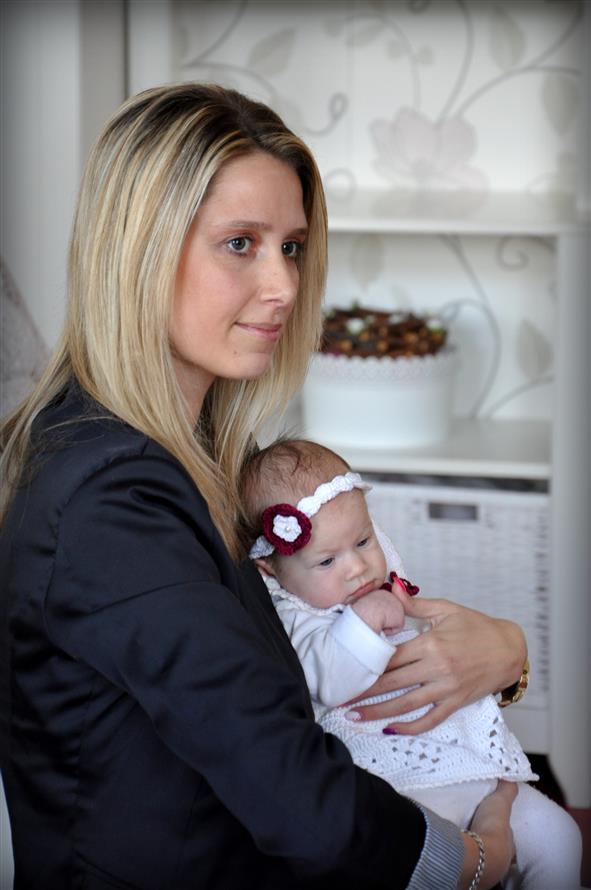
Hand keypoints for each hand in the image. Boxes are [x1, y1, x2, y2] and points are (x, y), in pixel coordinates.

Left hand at [346, 590, 526, 732]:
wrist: (510, 649)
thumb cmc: (478, 627)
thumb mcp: (446, 610)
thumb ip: (415, 604)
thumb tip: (392, 587)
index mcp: (431, 643)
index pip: (391, 656)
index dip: (367, 663)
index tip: (347, 668)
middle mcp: (437, 668)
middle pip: (393, 682)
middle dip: (364, 691)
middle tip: (340, 697)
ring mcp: (447, 688)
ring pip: (406, 704)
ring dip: (378, 711)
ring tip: (355, 715)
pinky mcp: (456, 702)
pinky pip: (430, 719)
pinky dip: (410, 727)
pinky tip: (391, 728)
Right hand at [459, 781, 516, 889]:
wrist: (476, 854)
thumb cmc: (492, 830)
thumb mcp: (501, 804)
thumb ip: (507, 791)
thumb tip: (512, 776)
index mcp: (508, 847)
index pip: (508, 841)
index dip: (503, 835)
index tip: (495, 829)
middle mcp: (499, 863)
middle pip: (495, 854)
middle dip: (488, 846)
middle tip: (477, 836)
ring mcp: (485, 873)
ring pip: (482, 863)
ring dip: (475, 854)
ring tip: (464, 844)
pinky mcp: (469, 877)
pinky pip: (466, 867)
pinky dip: (462, 860)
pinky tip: (456, 854)